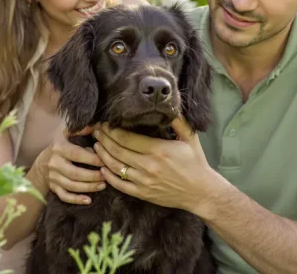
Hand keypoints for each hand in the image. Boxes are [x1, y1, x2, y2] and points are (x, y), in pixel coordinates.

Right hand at [33, 126, 105, 204]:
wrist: (41, 164)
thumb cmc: (60, 148)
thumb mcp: (66, 135)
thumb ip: (80, 130)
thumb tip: (96, 126)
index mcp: (59, 148)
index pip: (77, 154)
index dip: (93, 158)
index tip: (106, 161)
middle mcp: (54, 163)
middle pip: (75, 173)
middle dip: (93, 176)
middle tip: (106, 176)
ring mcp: (53, 177)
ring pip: (72, 186)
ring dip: (89, 187)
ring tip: (103, 185)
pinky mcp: (53, 188)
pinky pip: (64, 196)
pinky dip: (76, 199)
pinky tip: (89, 200)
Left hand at [92, 118, 218, 214]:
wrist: (201, 192)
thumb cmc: (196, 163)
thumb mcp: (190, 137)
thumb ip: (177, 120)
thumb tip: (168, 104)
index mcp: (158, 150)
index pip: (126, 138)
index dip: (112, 130)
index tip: (105, 123)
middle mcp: (148, 166)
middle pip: (117, 150)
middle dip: (103, 139)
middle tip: (95, 131)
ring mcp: (144, 181)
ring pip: (115, 167)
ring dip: (102, 155)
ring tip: (96, 146)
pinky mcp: (143, 193)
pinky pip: (120, 185)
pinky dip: (108, 176)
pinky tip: (103, 168)